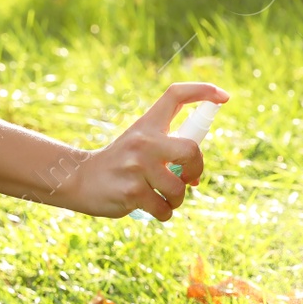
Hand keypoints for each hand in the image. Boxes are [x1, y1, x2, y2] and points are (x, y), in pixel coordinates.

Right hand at [62, 83, 228, 219]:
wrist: (79, 179)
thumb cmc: (118, 162)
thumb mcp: (139, 142)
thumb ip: (167, 148)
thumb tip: (196, 176)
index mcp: (147, 124)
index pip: (176, 95)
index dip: (203, 90)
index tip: (224, 97)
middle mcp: (144, 141)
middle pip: (192, 150)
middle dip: (198, 169)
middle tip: (190, 179)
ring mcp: (137, 167)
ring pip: (179, 188)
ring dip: (177, 199)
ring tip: (164, 198)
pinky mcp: (132, 192)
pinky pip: (164, 208)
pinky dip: (164, 213)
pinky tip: (152, 208)